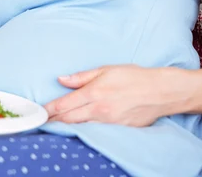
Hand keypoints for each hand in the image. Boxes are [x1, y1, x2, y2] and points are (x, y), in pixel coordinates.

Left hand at [44, 65, 175, 126]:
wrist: (162, 91)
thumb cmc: (134, 76)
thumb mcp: (106, 70)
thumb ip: (82, 77)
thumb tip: (62, 79)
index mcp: (94, 92)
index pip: (64, 105)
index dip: (49, 110)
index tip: (39, 113)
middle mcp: (99, 109)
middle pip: (69, 119)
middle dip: (54, 121)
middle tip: (41, 122)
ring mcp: (109, 122)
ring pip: (81, 127)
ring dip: (67, 127)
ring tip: (55, 125)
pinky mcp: (119, 129)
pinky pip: (96, 131)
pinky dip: (84, 130)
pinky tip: (78, 128)